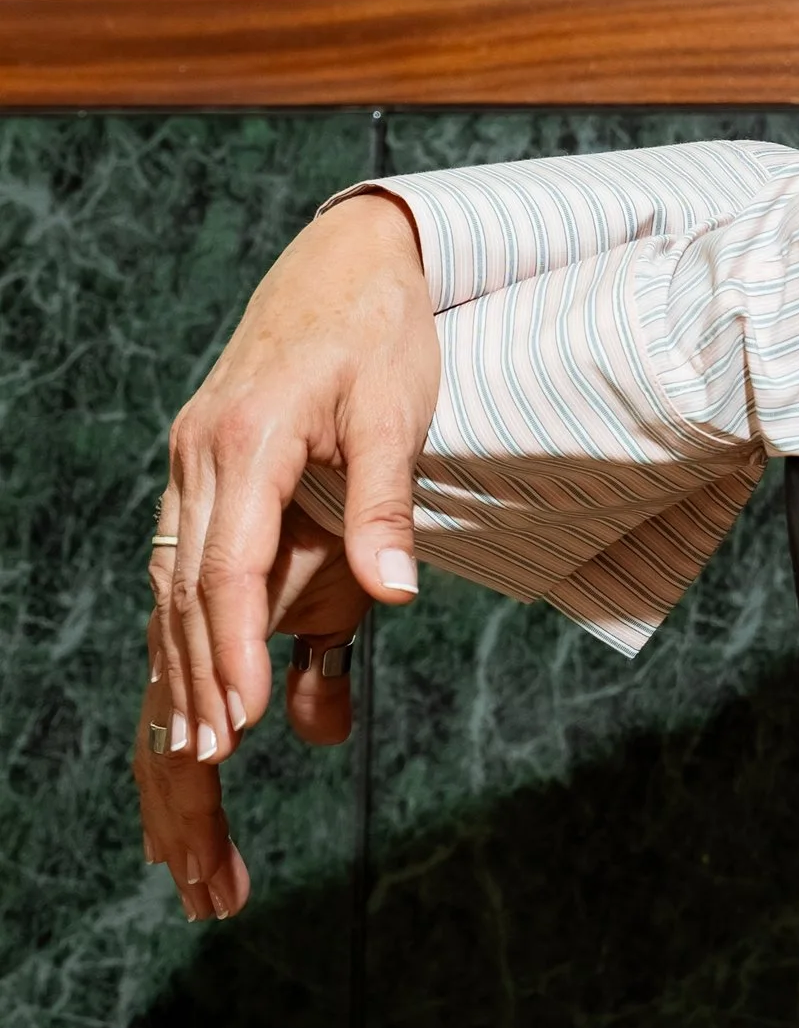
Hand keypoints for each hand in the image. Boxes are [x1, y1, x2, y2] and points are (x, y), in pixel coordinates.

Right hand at [149, 189, 438, 775]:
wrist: (345, 260)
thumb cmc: (380, 331)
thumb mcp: (397, 409)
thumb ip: (385, 504)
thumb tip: (393, 596)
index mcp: (244, 441)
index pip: (226, 567)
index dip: (230, 650)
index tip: (240, 722)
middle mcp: (199, 457)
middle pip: (183, 591)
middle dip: (194, 682)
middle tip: (206, 767)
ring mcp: (191, 464)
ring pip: (172, 586)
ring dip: (181, 668)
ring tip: (194, 755)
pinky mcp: (202, 471)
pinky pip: (183, 564)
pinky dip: (186, 628)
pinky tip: (195, 684)